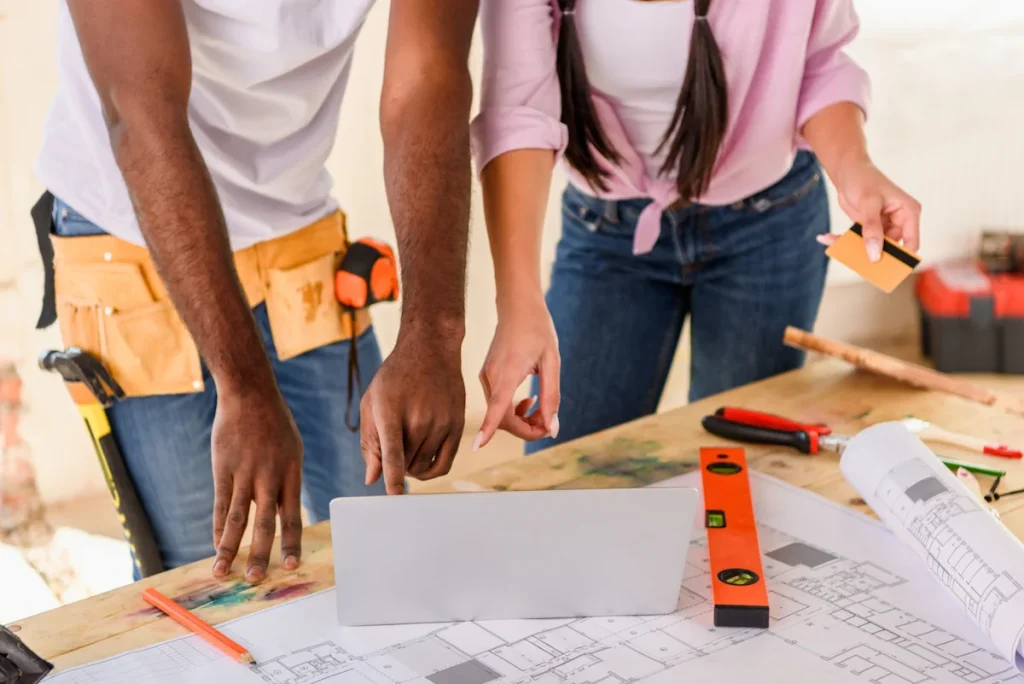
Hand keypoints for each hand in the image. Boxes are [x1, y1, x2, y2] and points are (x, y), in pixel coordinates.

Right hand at [211, 386, 302, 583]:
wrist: (250, 394)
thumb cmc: (274, 422)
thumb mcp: (291, 450)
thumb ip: (287, 480)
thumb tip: (284, 511)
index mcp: (291, 474)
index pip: (293, 516)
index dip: (291, 542)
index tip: (291, 565)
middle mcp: (268, 478)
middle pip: (265, 523)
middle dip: (261, 554)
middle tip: (257, 579)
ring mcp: (244, 474)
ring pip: (237, 519)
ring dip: (230, 549)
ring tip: (223, 572)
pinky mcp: (223, 469)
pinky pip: (220, 504)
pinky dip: (217, 528)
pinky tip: (215, 546)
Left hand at [361, 328, 465, 492]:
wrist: (430, 350)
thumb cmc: (395, 377)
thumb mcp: (372, 403)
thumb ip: (370, 443)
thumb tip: (372, 479)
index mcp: (391, 411)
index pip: (393, 453)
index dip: (392, 478)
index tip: (392, 495)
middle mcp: (419, 418)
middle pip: (406, 464)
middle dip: (395, 466)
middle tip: (392, 451)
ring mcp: (441, 422)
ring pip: (423, 466)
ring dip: (411, 467)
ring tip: (405, 449)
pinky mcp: (457, 426)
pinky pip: (445, 463)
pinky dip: (431, 471)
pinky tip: (421, 465)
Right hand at [476, 293, 559, 450]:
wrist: (518, 307)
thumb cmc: (538, 331)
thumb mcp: (552, 363)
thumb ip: (551, 397)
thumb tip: (551, 430)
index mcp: (509, 370)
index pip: (497, 405)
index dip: (489, 428)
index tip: (477, 447)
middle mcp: (491, 376)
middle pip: (503, 419)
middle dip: (527, 428)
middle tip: (549, 422)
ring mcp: (486, 377)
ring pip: (500, 414)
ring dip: (522, 420)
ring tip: (542, 408)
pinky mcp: (486, 377)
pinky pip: (497, 404)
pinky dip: (513, 409)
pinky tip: (528, 400)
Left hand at [818, 159, 921, 259]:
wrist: (847, 170)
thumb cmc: (863, 179)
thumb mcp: (868, 203)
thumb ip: (871, 229)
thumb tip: (875, 254)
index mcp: (909, 213)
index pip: (911, 243)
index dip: (901, 258)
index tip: (884, 268)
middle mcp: (899, 222)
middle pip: (889, 249)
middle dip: (871, 255)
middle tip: (852, 260)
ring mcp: (882, 226)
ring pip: (871, 247)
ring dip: (853, 249)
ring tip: (833, 244)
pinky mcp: (867, 228)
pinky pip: (857, 241)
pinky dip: (842, 241)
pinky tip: (825, 238)